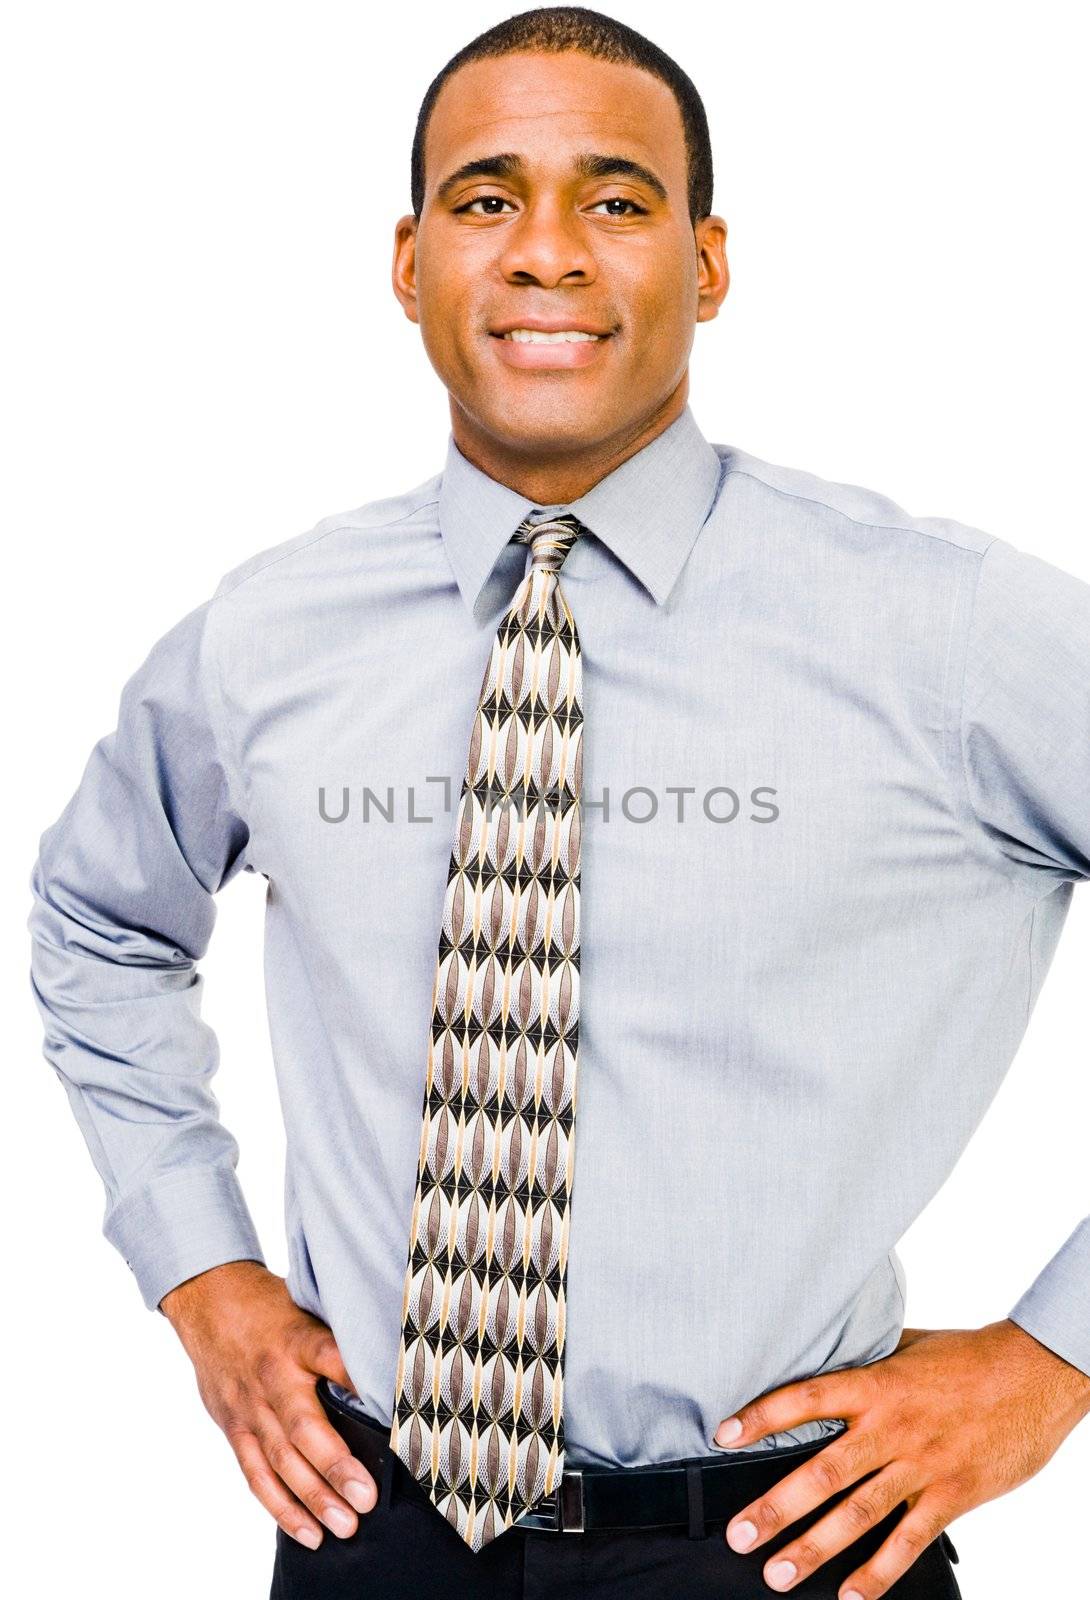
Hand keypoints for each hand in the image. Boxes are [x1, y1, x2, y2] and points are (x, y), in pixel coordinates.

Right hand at [160, 1261, 377, 1549]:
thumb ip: (339, 1341)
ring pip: (280, 1460)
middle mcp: (273, 1377)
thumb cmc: (271, 1306)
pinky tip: (307, 1530)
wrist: (208, 1300)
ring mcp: (250, 1406)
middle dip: (335, 1466)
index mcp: (297, 1339)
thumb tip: (390, 1372)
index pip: (332, 1359)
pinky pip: (256, 1474)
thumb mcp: (308, 1307)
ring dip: (312, 1498)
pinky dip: (280, 1507)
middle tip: (364, 1497)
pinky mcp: (234, 1427)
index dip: (358, 1383)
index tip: (390, 1410)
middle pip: (304, 1426)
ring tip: (344, 1525)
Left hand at [712, 1318, 1089, 1596]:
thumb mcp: (906, 1345)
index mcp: (877, 1384)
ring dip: (815, 1548)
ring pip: (860, 1514)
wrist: (1034, 1375)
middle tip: (739, 1534)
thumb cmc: (966, 1356)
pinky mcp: (951, 1496)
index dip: (763, 1416)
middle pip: (825, 1472)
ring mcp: (922, 1466)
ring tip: (777, 1574)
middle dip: (778, 1507)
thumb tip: (819, 1353)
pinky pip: (909, 1541)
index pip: (807, 1398)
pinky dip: (879, 1573)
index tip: (723, 1436)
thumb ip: (864, 1360)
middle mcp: (893, 1428)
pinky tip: (851, 1596)